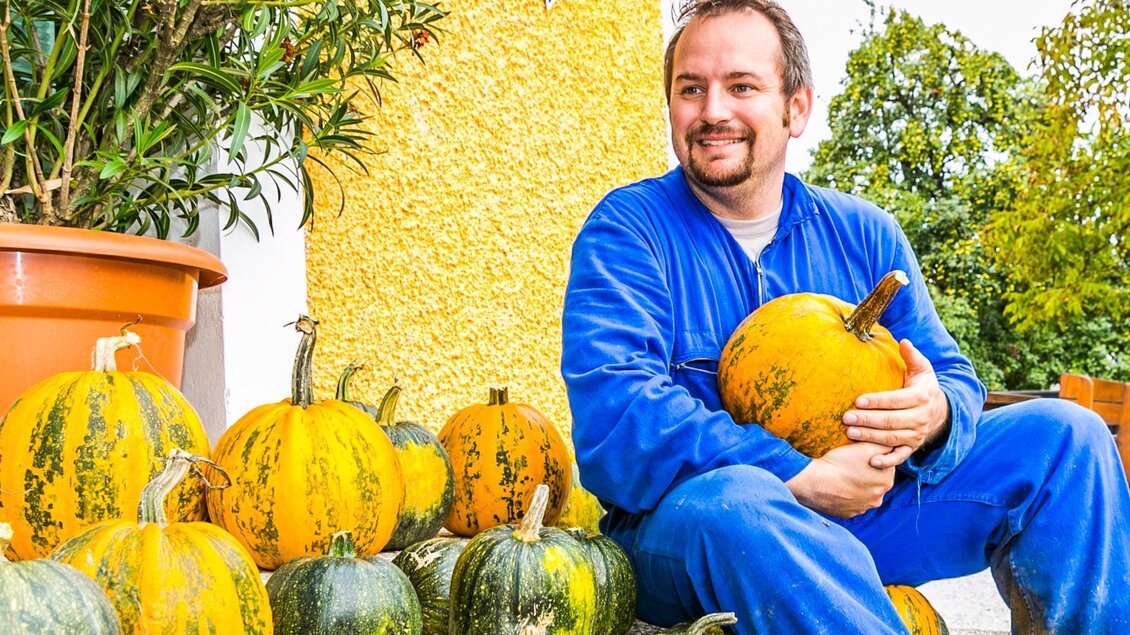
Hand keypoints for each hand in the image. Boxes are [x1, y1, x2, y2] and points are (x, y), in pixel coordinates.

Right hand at [785, 442, 895, 517]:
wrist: (815, 483)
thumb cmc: (840, 462)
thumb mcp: (866, 447)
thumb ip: (884, 445)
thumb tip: (892, 445)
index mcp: (886, 481)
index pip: (885, 466)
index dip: (873, 458)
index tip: (860, 455)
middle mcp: (878, 498)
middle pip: (875, 481)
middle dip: (866, 473)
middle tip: (850, 464)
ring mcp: (863, 508)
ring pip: (863, 493)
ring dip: (857, 486)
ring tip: (842, 475)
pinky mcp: (848, 514)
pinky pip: (850, 503)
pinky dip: (846, 495)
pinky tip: (836, 487)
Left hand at [842, 339, 949, 468]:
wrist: (940, 411)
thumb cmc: (923, 387)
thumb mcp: (922, 370)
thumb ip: (912, 356)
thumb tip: (904, 341)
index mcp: (920, 397)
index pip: (895, 400)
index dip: (877, 401)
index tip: (858, 400)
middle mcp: (919, 418)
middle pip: (891, 420)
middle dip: (868, 420)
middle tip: (846, 418)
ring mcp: (916, 434)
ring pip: (892, 438)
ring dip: (870, 437)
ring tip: (850, 433)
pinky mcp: (912, 447)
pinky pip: (900, 457)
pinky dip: (888, 461)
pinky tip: (871, 461)